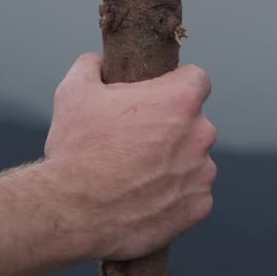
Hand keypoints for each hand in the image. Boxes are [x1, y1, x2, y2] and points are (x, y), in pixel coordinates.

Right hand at [43, 53, 216, 260]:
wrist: (75, 213)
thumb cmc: (76, 150)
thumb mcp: (73, 92)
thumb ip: (91, 66)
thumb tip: (98, 62)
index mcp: (180, 100)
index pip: (197, 80)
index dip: (176, 85)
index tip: (158, 97)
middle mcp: (201, 134)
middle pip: (193, 123)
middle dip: (170, 128)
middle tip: (136, 141)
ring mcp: (203, 173)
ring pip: (194, 160)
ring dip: (174, 163)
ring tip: (137, 175)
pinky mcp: (199, 206)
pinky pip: (192, 194)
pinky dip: (175, 196)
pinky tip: (146, 199)